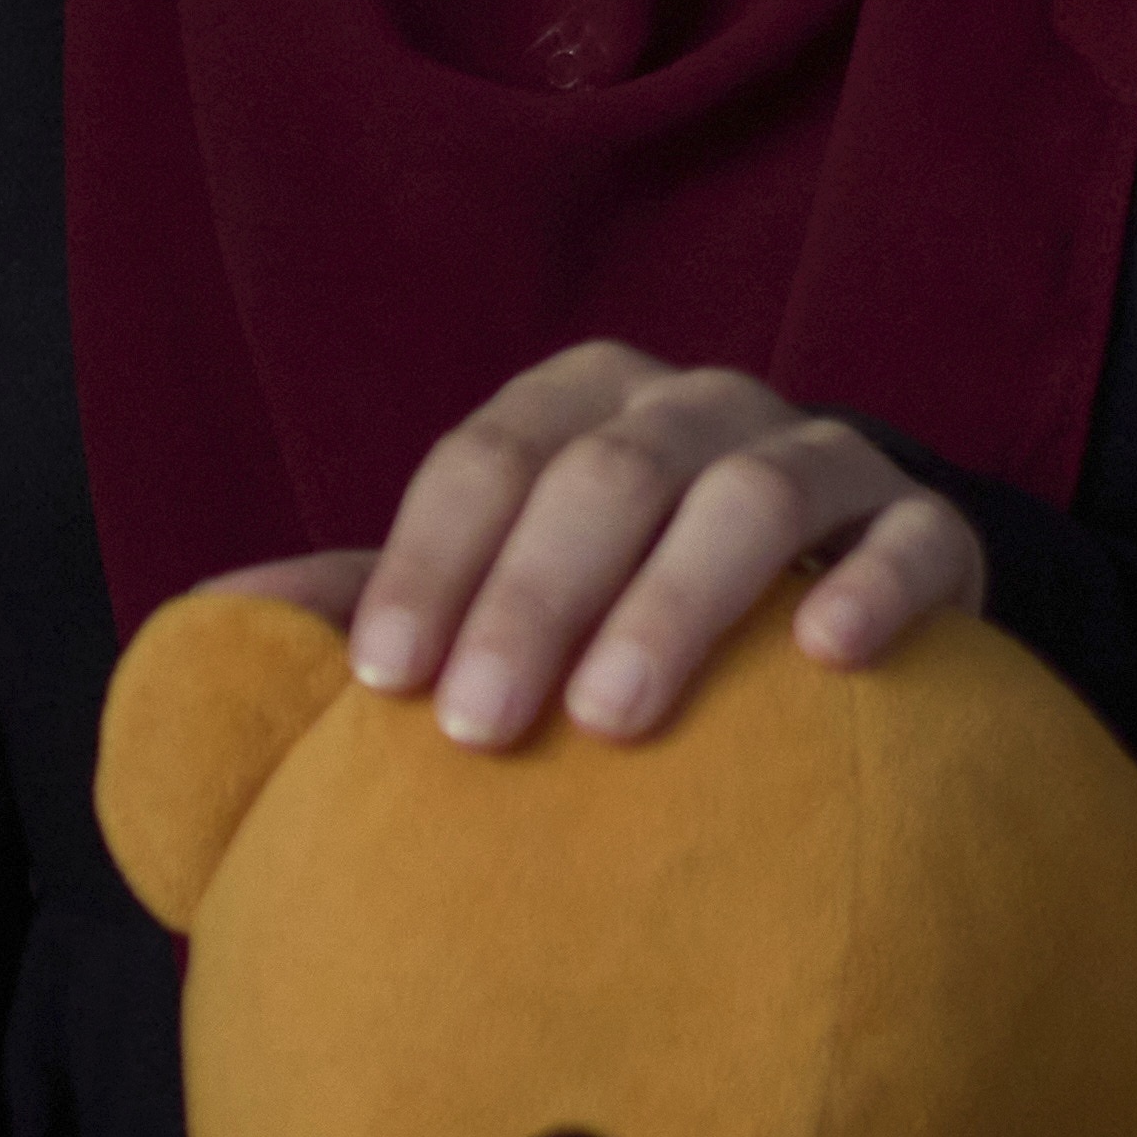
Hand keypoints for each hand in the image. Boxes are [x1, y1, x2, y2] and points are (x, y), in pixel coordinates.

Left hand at [247, 340, 987, 752]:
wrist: (833, 608)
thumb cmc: (622, 617)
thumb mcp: (494, 596)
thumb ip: (372, 608)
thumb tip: (205, 623)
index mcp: (581, 407)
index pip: (486, 455)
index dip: (429, 562)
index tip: (383, 689)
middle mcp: (699, 408)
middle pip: (608, 469)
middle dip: (533, 596)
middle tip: (480, 728)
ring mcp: (824, 457)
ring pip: (752, 487)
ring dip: (676, 596)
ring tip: (617, 715)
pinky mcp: (931, 529)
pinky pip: (915, 534)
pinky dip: (875, 583)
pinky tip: (831, 657)